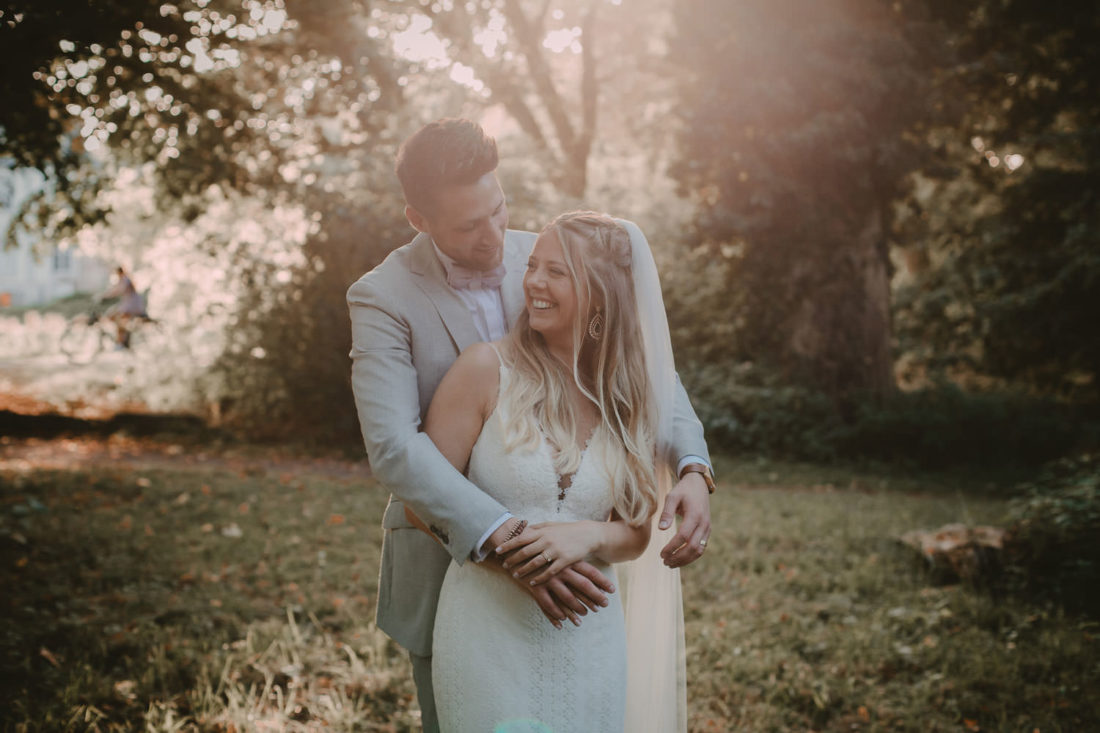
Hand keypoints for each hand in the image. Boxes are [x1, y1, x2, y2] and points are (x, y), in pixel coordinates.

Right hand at [487, 554, 612, 628]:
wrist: (514, 546)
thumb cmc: (539, 547)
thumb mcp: (556, 547)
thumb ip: (570, 555)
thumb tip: (586, 560)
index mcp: (567, 559)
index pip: (590, 571)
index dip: (602, 581)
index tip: (612, 590)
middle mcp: (560, 569)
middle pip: (582, 585)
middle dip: (595, 596)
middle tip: (604, 606)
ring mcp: (548, 578)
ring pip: (567, 597)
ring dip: (577, 609)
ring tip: (584, 617)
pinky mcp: (535, 587)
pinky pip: (548, 604)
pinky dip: (555, 614)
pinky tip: (561, 622)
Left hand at [497, 521, 599, 584]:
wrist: (587, 534)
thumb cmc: (567, 530)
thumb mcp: (551, 525)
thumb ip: (536, 528)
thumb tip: (522, 530)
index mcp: (542, 531)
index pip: (520, 538)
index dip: (508, 545)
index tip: (498, 551)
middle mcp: (547, 540)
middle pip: (525, 552)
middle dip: (512, 559)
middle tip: (504, 565)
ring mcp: (555, 551)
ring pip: (535, 563)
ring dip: (523, 570)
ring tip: (515, 575)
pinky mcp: (564, 560)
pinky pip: (549, 572)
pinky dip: (539, 578)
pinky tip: (532, 583)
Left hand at [658, 471, 711, 567]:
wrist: (699, 484)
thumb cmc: (683, 490)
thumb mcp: (672, 496)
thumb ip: (666, 512)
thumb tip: (662, 529)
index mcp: (695, 515)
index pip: (683, 536)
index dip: (672, 547)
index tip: (661, 554)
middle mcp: (704, 523)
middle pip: (693, 547)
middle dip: (678, 557)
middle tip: (664, 562)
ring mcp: (707, 528)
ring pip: (699, 550)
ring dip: (685, 560)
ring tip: (670, 564)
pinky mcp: (707, 531)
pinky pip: (701, 547)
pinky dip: (691, 556)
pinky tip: (679, 558)